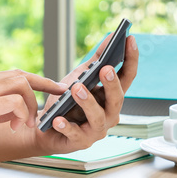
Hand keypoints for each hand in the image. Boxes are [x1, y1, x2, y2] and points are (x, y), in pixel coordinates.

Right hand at [0, 70, 67, 166]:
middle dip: (43, 84)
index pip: (12, 74)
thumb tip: (17, 110)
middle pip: (20, 74)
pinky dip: (22, 115)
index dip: (36, 79)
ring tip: (26, 124)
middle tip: (58, 97)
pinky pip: (14, 102)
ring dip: (30, 105)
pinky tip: (15, 128)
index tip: (53, 87)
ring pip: (20, 84)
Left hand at [35, 34, 138, 154]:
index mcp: (111, 97)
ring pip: (98, 117)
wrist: (45, 126)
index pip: (127, 77)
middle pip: (117, 99)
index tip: (130, 39)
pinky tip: (58, 119)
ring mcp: (96, 130)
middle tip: (104, 69)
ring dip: (88, 102)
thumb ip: (96, 60)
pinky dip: (67, 126)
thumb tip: (111, 36)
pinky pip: (75, 134)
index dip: (131, 59)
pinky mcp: (80, 142)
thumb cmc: (66, 102)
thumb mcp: (80, 76)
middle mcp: (109, 114)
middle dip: (112, 83)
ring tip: (77, 89)